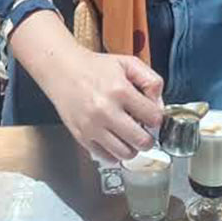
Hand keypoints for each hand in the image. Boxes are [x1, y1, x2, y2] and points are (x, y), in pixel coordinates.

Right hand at [45, 47, 164, 163]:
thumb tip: (159, 105)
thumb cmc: (95, 67)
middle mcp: (105, 110)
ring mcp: (92, 126)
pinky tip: (115, 140)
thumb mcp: (128, 63)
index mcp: (120, 90)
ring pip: (125, 154)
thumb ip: (151, 80)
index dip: (156, 117)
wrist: (62, 70)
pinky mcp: (81, 136)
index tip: (152, 116)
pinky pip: (106, 157)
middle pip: (141, 140)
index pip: (153, 117)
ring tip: (130, 136)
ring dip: (133, 148)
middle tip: (144, 131)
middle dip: (148, 137)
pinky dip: (115, 154)